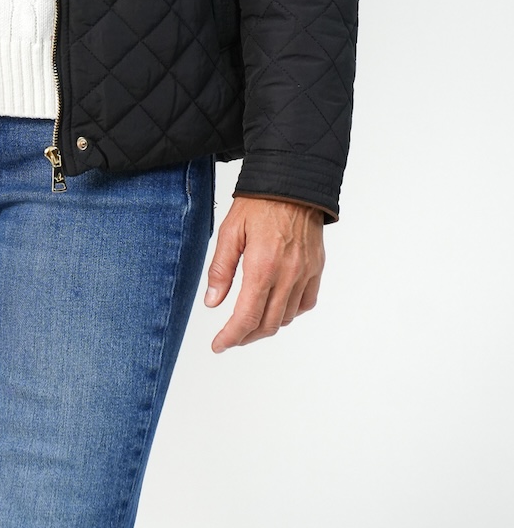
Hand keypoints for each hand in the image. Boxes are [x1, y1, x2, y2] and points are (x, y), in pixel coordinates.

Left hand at [203, 196, 324, 352]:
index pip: (246, 317)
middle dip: (246, 336)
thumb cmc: (259, 202)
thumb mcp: (230, 231)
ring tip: (250, 322)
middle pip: (268, 324)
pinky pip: (306, 303)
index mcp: (262, 267)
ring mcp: (305, 274)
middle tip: (230, 337)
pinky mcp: (316, 269)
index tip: (219, 345)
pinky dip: (290, 312)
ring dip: (267, 326)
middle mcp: (287, 276)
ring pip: (286, 317)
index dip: (231, 337)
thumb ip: (221, 269)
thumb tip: (212, 302)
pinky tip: (276, 306)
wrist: (294, 182)